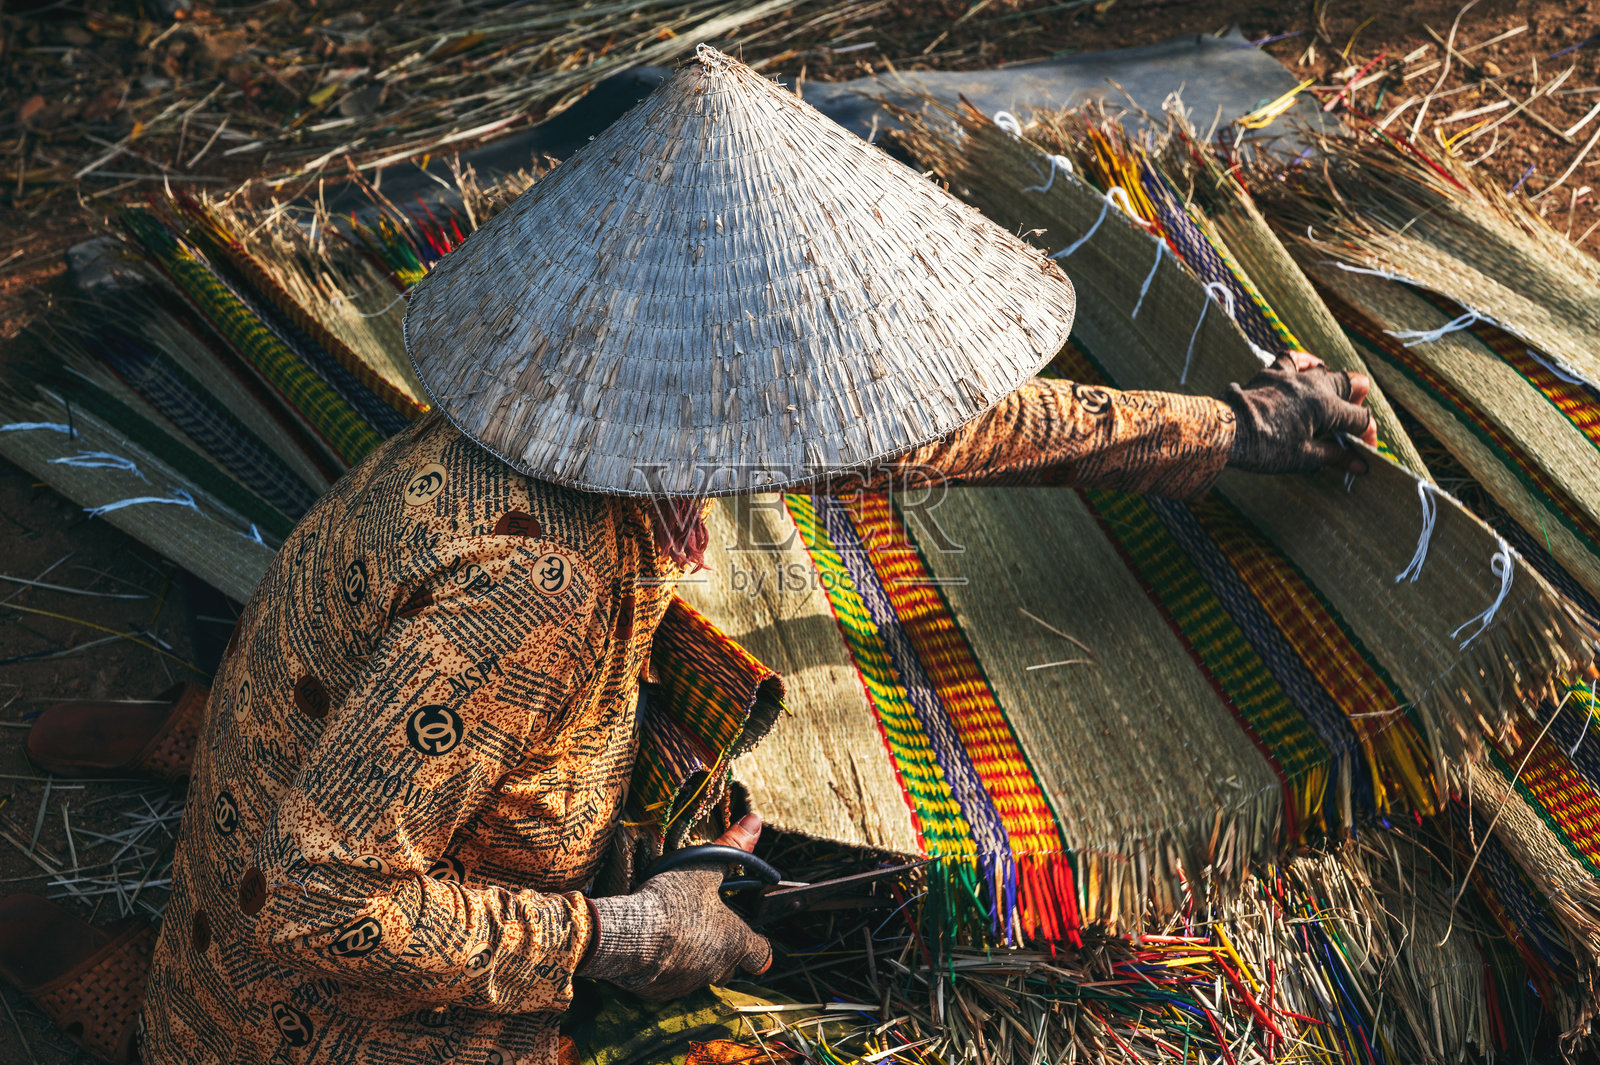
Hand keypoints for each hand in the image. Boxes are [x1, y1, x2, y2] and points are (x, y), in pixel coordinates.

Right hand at [578, 814, 772, 1000]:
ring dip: (692, 957)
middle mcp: (717, 969)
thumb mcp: (703, 868)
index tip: (752, 936)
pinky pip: (669, 980)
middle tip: (703, 925)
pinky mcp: (660, 993)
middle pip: (729, 965)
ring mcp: (688, 984)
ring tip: (673, 931)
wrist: (628, 935)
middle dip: (721, 949)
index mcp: (735, 942)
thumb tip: (755, 821)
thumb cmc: (672, 902)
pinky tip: (650, 945)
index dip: (758, 945)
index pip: (762, 955)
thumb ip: (733, 847)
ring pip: (699, 973)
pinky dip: (664, 966)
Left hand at [1222, 352, 1377, 474]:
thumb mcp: (1304, 457)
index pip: (1361, 418)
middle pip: (1351, 384)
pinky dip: (1304, 362)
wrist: (1227, 431)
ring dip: (1332, 385)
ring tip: (1329, 402)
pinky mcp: (1271, 373)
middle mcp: (1314, 386)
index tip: (1364, 451)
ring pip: (1325, 370)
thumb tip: (1360, 465)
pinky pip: (1293, 359)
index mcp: (1327, 407)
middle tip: (1347, 424)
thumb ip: (1335, 456)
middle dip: (1357, 402)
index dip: (1367, 436)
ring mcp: (1292, 376)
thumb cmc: (1266, 447)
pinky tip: (1308, 367)